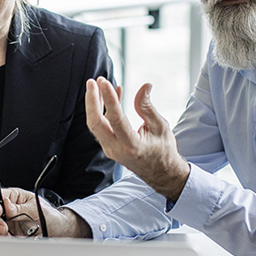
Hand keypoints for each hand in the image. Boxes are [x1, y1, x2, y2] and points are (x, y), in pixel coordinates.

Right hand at [0, 188, 90, 237]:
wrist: (57, 231)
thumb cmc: (48, 215)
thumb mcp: (36, 209)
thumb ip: (20, 208)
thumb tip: (6, 205)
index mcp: (12, 197)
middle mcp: (4, 209)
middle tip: (4, 228)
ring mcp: (2, 223)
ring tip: (9, 236)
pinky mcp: (3, 236)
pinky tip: (9, 240)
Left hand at [84, 78, 189, 200]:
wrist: (161, 173)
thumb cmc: (163, 150)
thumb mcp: (160, 127)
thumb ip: (147, 107)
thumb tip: (144, 85)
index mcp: (131, 145)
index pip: (115, 119)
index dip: (109, 99)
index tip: (104, 82)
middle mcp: (116, 149)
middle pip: (96, 123)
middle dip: (92, 101)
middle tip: (93, 81)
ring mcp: (110, 149)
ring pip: (95, 124)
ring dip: (95, 104)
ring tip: (98, 84)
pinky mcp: (109, 146)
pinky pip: (102, 126)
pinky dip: (103, 110)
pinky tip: (113, 94)